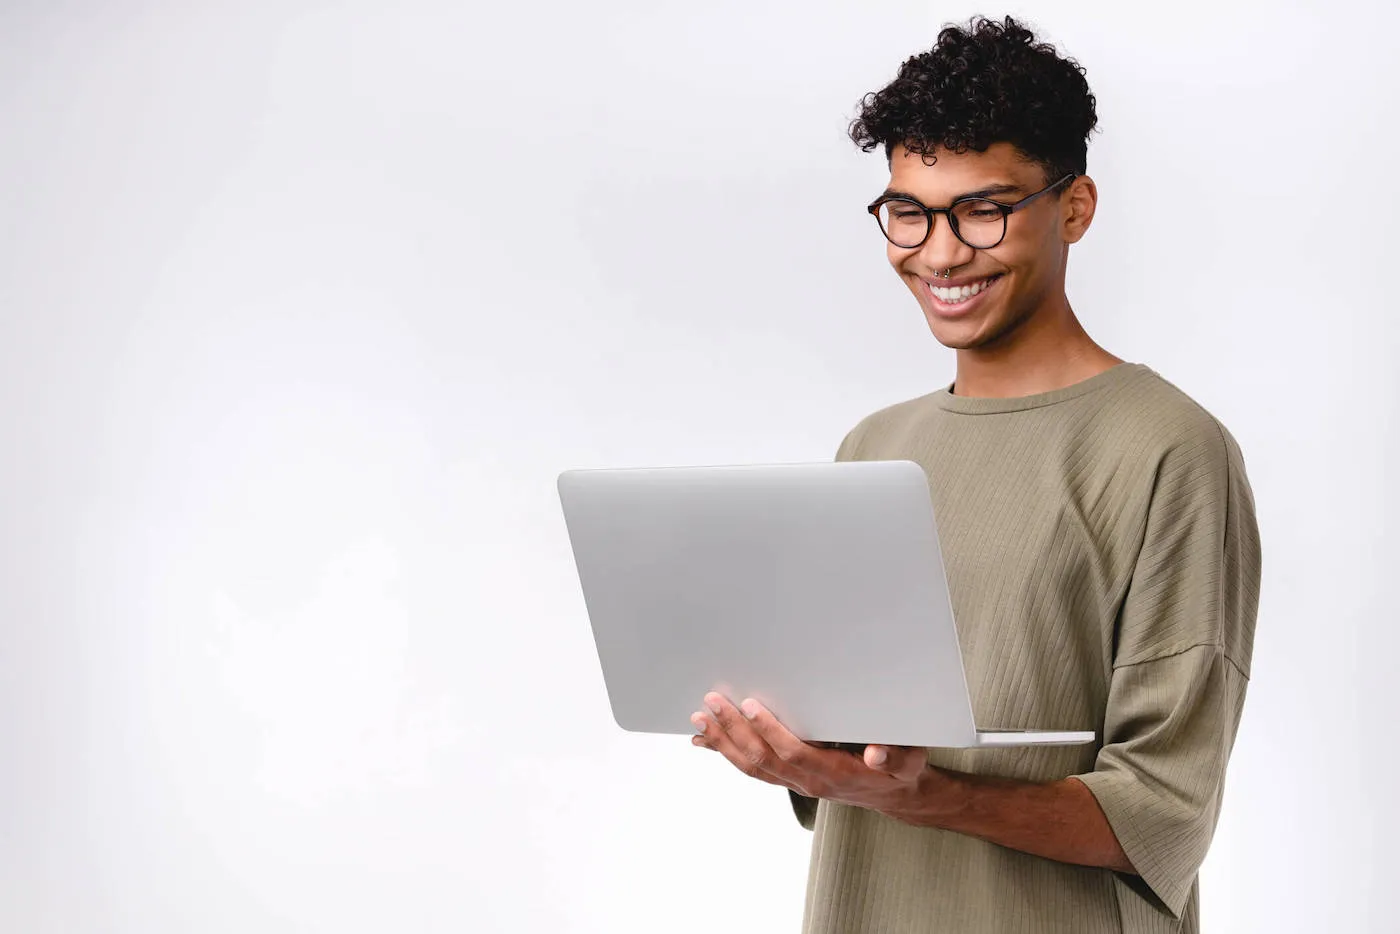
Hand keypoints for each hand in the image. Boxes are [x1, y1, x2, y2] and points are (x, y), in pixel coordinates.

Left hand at [691, 692, 929, 814]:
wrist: (893, 795)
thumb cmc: (898, 772)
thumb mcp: (907, 762)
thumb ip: (895, 758)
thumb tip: (876, 754)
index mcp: (833, 772)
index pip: (793, 751)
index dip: (769, 729)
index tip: (750, 704)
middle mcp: (809, 780)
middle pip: (763, 758)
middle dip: (734, 730)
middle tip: (711, 704)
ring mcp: (796, 781)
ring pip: (752, 766)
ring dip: (724, 742)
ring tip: (700, 720)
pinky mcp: (789, 778)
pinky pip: (753, 769)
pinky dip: (728, 754)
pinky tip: (708, 741)